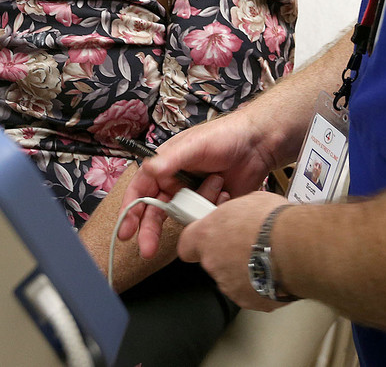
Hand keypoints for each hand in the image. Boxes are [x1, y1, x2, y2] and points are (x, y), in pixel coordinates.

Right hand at [118, 108, 276, 258]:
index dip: (130, 211)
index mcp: (166, 166)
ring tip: (217, 187)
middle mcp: (176, 183)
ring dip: (194, 210)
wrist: (260, 143)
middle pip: (155, 212)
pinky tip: (225, 192)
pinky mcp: (211, 207)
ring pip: (181, 217)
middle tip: (147, 249)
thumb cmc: (224, 136)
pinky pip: (203, 220)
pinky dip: (212, 210)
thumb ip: (171, 159)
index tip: (125, 231)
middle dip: (150, 231)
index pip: (141, 190)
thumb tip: (148, 169)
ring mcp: (193, 196)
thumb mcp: (195, 145)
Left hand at [179, 190, 290, 310]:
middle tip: (248, 243)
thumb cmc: (274, 222)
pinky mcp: (248, 300)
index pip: (186, 244)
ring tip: (266, 257)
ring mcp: (229, 284)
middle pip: (212, 261)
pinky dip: (259, 285)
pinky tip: (274, 272)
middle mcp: (212, 262)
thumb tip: (241, 213)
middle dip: (227, 254)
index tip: (208, 238)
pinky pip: (250, 293)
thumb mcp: (249, 201)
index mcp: (207, 235)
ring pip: (231, 279)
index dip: (197, 242)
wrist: (296, 248)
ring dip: (244, 271)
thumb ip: (236, 213)